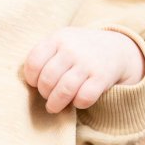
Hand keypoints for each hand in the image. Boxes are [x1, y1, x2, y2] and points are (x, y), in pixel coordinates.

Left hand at [23, 28, 144, 112]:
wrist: (116, 48)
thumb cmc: (79, 50)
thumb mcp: (61, 42)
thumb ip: (44, 56)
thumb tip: (28, 84)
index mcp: (57, 38)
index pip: (33, 63)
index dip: (31, 79)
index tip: (36, 84)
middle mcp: (71, 49)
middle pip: (47, 80)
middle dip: (44, 93)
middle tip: (48, 96)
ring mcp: (87, 62)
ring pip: (63, 91)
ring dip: (56, 104)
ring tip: (54, 107)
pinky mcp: (101, 77)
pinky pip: (84, 98)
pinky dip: (78, 104)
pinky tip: (77, 101)